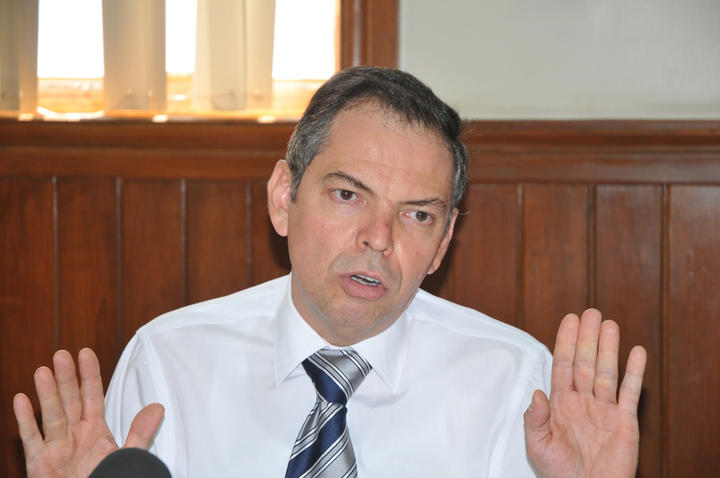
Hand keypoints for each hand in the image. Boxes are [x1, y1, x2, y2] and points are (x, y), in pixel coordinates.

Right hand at [13, 348, 163, 477]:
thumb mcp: (126, 456)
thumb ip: (140, 433)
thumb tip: (157, 407)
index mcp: (95, 431)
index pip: (92, 397)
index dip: (89, 376)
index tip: (86, 353)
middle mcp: (74, 435)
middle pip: (70, 401)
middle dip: (66, 378)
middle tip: (62, 354)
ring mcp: (56, 448)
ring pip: (51, 416)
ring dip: (47, 393)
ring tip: (43, 370)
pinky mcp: (39, 464)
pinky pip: (32, 440)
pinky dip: (25, 420)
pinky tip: (21, 399)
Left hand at [524, 309, 646, 477]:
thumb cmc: (559, 473)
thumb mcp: (538, 446)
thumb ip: (536, 419)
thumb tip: (537, 392)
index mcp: (560, 404)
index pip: (562, 365)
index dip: (565, 342)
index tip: (569, 319)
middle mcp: (582, 401)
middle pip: (585, 362)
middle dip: (587, 338)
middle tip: (591, 312)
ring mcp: (604, 410)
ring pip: (606, 372)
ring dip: (608, 348)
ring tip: (609, 324)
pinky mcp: (625, 422)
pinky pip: (630, 393)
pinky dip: (634, 372)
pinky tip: (637, 352)